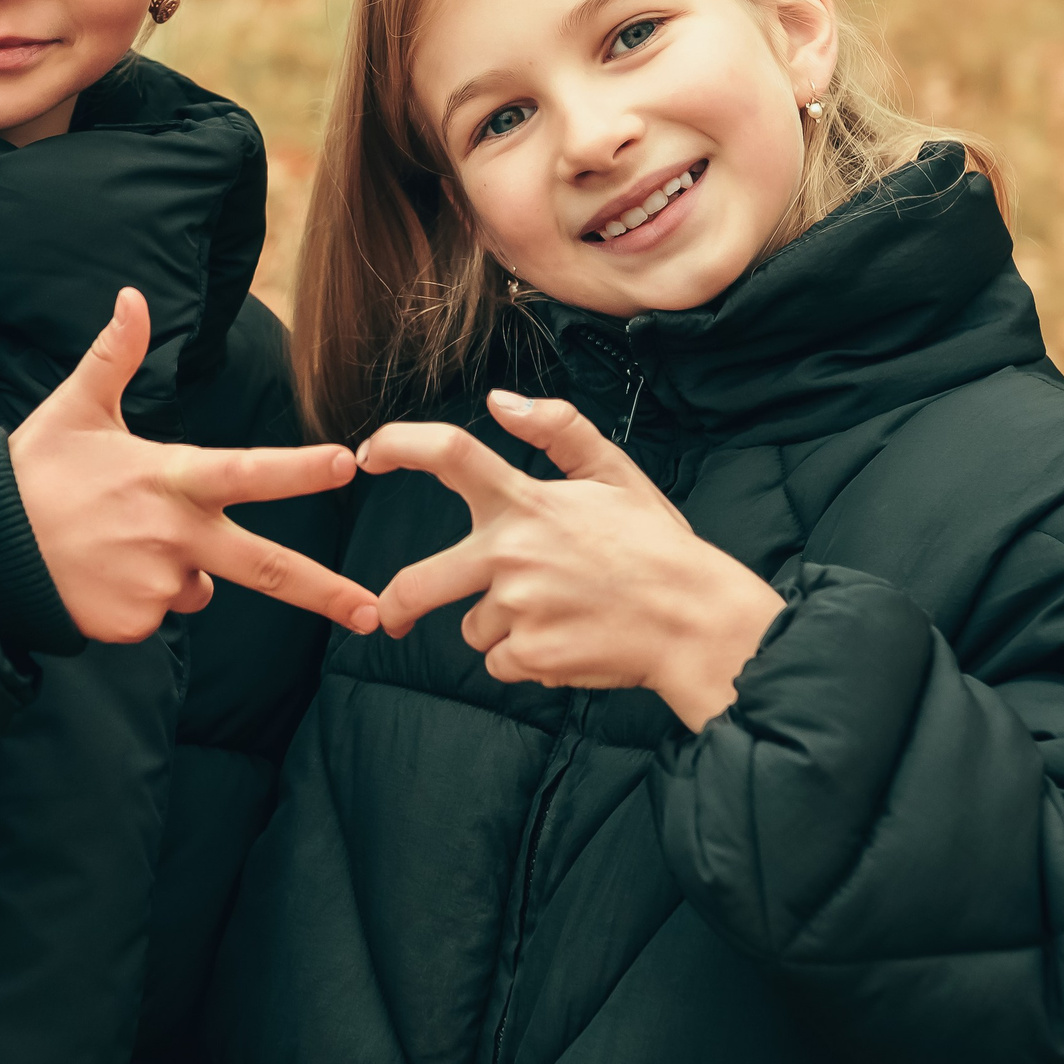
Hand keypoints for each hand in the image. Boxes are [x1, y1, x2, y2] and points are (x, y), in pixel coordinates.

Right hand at [8, 287, 380, 644]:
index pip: (248, 470)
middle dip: (327, 594)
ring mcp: (155, 585)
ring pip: (199, 585)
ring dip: (179, 570)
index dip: (300, 468)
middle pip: (267, 568)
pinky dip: (144, 598)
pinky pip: (161, 611)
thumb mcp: (74, 409)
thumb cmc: (33, 474)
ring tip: (115, 544)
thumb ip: (113, 356)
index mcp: (168, 477)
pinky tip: (101, 575)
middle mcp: (172, 536)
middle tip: (374, 614)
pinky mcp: (134, 624)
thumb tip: (132, 296)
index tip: (350, 462)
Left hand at [358, 390, 785, 727]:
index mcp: (527, 503)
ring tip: (560, 614)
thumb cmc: (656, 547)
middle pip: (416, 584)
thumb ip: (557, 429)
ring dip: (502, 627)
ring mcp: (517, 609)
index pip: (450, 454)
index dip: (399, 445)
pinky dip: (526, 658)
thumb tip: (500, 401)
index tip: (368, 455)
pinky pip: (501, 662)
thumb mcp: (615, 474)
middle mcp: (511, 555)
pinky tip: (567, 641)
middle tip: (392, 615)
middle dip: (396, 605)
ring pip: (474, 627)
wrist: (695, 622)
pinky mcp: (530, 656)